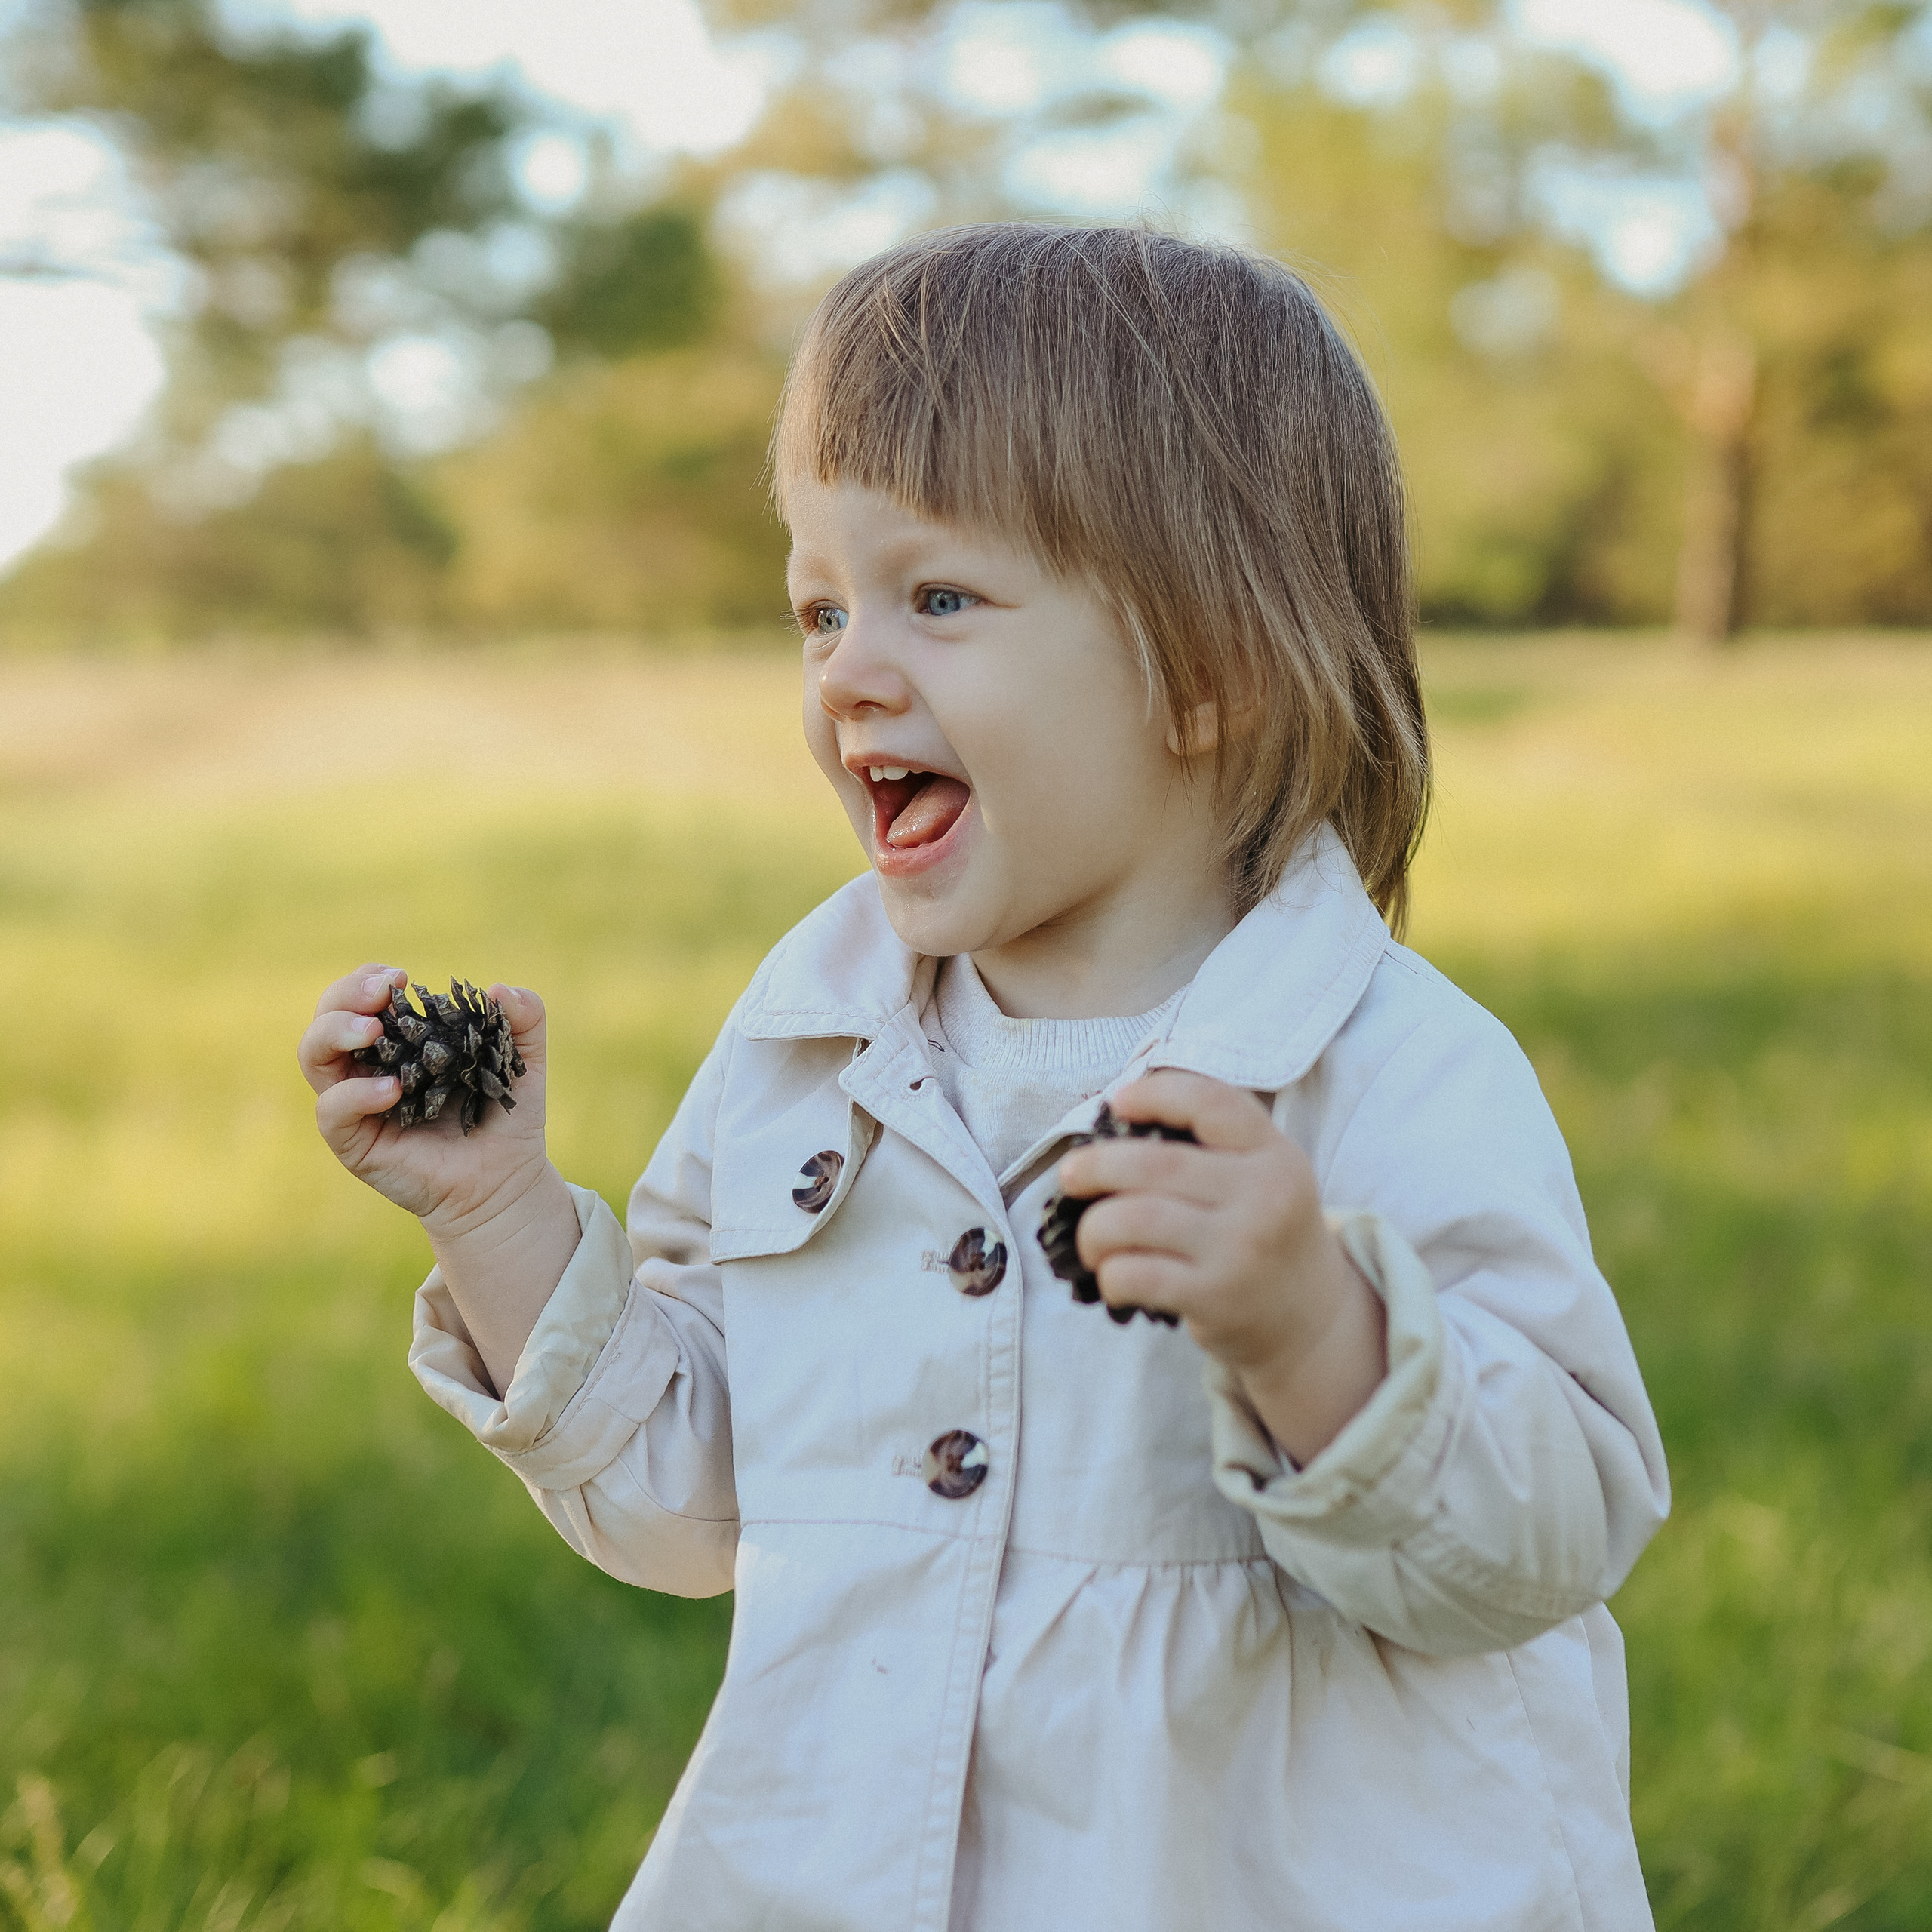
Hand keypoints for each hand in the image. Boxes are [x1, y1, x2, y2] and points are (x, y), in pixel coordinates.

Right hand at [298, 964, 551, 1237]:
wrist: (505, 1180)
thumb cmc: (505, 1116)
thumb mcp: (523, 1060)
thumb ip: (525, 1018)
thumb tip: (499, 989)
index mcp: (398, 1041)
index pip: (360, 998)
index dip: (368, 979)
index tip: (400, 976)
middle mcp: (368, 1067)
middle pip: (326, 1017)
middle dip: (345, 996)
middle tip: (382, 994)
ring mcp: (355, 1104)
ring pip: (313, 1056)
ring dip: (334, 1032)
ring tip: (372, 1030)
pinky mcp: (354, 1141)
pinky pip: (332, 1111)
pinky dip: (355, 1094)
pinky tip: (392, 1089)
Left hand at [1055, 1070, 1386, 1466]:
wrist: (1311, 1321)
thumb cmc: (1264, 1235)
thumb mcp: (1265, 1177)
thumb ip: (1212, 1145)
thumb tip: (1115, 1119)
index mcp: (1274, 1154)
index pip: (1211, 1103)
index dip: (1156, 1093)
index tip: (1119, 1101)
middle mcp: (1263, 1197)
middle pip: (1156, 1165)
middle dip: (1095, 1166)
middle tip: (1071, 1176)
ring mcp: (1239, 1249)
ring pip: (1134, 1219)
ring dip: (1093, 1228)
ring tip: (1092, 1238)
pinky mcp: (1216, 1298)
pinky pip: (1134, 1274)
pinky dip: (1109, 1273)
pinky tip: (1113, 1276)